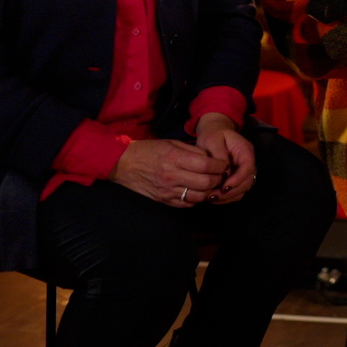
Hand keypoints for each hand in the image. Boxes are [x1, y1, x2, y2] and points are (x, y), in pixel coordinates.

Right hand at [109, 139, 225, 206]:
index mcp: (175, 158)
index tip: (223, 164)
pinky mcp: (163, 200)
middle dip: (218, 179)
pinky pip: (186, 204)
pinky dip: (196, 199)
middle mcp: (172, 176)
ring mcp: (168, 191)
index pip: (206, 165)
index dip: (220, 165)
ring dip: (209, 191)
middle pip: (206, 182)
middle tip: (221, 175)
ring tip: (212, 185)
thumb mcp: (171, 143)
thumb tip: (211, 158)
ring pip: (199, 196)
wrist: (123, 164)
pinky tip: (198, 192)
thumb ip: (192, 150)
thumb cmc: (148, 150)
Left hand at [193, 114, 257, 203]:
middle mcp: (248, 162)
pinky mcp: (237, 178)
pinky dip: (227, 197)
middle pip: (248, 182)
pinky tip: (214, 197)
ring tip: (211, 198)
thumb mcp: (212, 140)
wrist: (213, 133)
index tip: (223, 187)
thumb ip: (218, 156)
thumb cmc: (212, 135)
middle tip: (213, 196)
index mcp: (245, 150)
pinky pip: (236, 191)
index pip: (248, 167)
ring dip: (229, 196)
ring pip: (243, 189)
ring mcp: (244, 171)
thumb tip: (222, 174)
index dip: (238, 179)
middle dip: (232, 191)